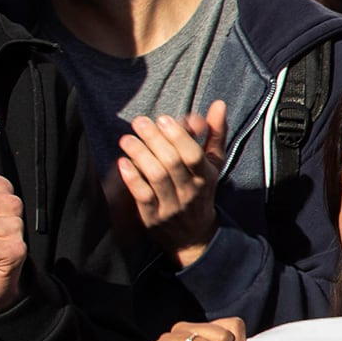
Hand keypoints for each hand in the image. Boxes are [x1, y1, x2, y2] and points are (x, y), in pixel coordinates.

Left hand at [116, 101, 229, 266]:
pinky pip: (142, 196)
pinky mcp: (153, 217)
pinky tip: (123, 162)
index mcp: (205, 176)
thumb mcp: (213, 164)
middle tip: (140, 122)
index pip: (193, 155)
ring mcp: (171, 205)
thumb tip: (218, 104)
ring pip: (156, 177)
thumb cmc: (201, 191)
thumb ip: (215, 133)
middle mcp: (190, 191)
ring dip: (140, 155)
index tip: (163, 119)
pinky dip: (132, 178)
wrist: (194, 236)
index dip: (178, 136)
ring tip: (127, 139)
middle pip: (172, 162)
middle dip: (154, 139)